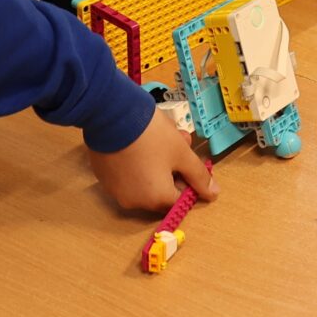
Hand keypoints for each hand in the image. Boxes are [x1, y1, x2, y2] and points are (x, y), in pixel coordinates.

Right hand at [86, 112, 216, 211]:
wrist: (110, 114)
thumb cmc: (151, 135)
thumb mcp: (181, 153)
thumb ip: (198, 176)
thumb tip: (213, 194)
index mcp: (156, 199)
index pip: (180, 199)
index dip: (188, 180)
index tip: (188, 160)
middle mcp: (134, 201)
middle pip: (161, 189)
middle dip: (173, 168)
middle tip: (177, 142)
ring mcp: (115, 190)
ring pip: (144, 180)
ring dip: (156, 164)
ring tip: (159, 136)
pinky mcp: (103, 176)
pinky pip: (126, 175)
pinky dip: (135, 163)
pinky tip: (137, 141)